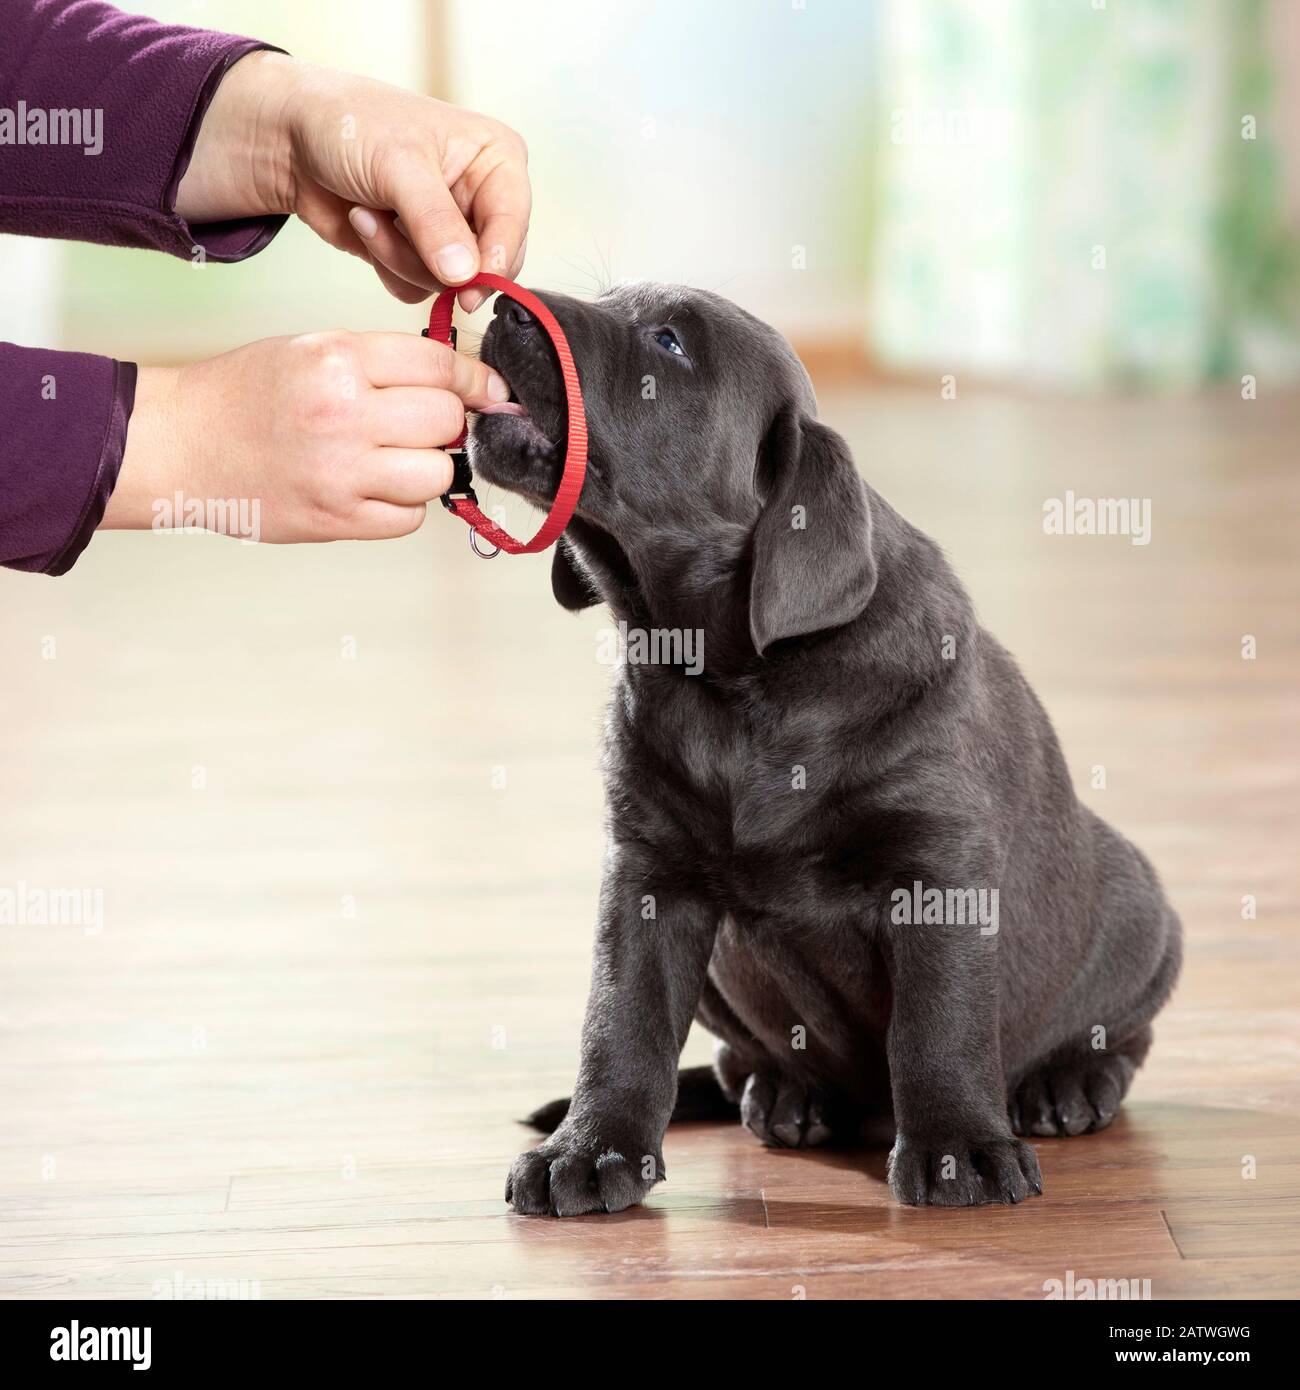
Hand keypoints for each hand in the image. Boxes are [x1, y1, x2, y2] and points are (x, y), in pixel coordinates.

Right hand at [100, 331, 510, 541]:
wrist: (181, 444)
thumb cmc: (243, 395)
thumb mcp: (310, 350)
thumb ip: (381, 361)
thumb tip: (458, 381)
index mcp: (338, 361)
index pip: (440, 366)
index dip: (473, 379)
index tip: (487, 390)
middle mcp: (345, 414)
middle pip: (447, 419)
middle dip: (446, 422)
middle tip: (422, 425)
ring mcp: (342, 472)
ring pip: (438, 473)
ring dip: (428, 468)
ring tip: (394, 459)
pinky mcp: (338, 519)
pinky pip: (409, 518)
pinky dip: (403, 506)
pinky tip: (373, 489)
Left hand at [176, 51, 529, 309]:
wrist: (292, 139)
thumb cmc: (350, 124)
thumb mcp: (398, 165)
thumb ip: (435, 222)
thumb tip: (464, 274)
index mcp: (495, 159)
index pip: (514, 222)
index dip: (495, 260)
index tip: (469, 286)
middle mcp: (481, 198)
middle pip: (488, 264)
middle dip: (435, 257)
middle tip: (398, 232)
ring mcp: (451, 231)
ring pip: (450, 282)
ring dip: (401, 257)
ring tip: (370, 214)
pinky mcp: (421, 255)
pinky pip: (419, 288)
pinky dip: (387, 265)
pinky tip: (367, 224)